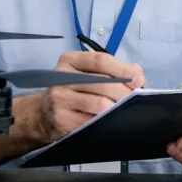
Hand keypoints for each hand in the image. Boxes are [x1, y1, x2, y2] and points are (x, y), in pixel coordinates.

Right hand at [11, 50, 144, 143]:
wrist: (42, 115)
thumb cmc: (72, 92)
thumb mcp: (88, 75)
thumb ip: (113, 71)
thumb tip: (138, 74)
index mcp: (71, 60)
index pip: (101, 60)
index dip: (124, 70)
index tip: (139, 80)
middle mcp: (62, 75)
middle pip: (103, 82)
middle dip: (125, 91)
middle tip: (136, 99)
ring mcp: (60, 97)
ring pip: (99, 102)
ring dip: (117, 108)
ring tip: (124, 110)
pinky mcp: (61, 118)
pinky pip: (91, 120)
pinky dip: (105, 121)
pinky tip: (110, 122)